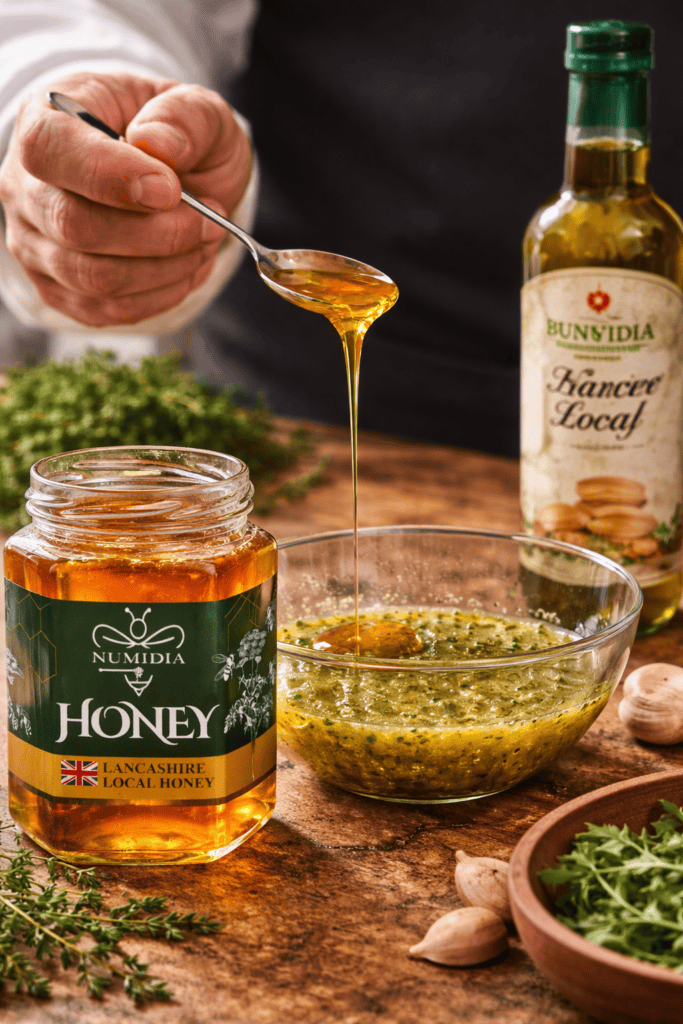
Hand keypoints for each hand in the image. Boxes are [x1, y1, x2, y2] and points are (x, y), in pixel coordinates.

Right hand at [0, 71, 251, 326]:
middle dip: (159, 233)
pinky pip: (108, 309)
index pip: (49, 149)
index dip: (110, 176)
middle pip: (75, 226)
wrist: (168, 178)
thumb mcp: (196, 109)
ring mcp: (35, 242)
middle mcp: (26, 184)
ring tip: (204, 242)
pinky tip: (186, 266)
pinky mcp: (58, 288)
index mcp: (47, 118)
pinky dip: (161, 294)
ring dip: (167, 268)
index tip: (170, 189)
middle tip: (209, 221)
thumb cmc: (174, 136)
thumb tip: (159, 145)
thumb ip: (185, 116)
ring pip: (95, 278)